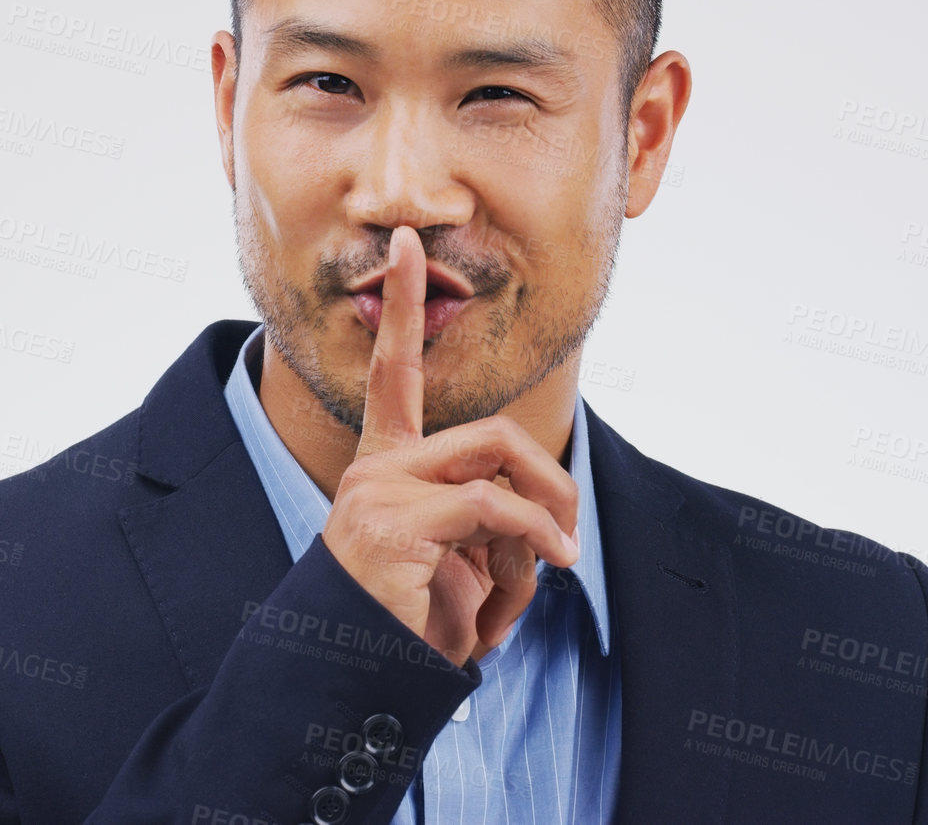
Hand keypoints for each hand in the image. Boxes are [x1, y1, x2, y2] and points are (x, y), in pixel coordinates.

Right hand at [323, 226, 580, 667]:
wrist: (354, 686)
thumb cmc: (408, 632)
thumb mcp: (462, 571)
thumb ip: (494, 529)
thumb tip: (543, 527)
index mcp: (385, 467)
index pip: (394, 373)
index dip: (399, 303)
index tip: (406, 243)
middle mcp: (375, 468)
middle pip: (493, 433)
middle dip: (550, 477)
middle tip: (573, 534)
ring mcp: (379, 490)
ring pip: (499, 463)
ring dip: (547, 518)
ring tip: (555, 568)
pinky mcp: (393, 520)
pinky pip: (495, 507)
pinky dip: (537, 536)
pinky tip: (550, 566)